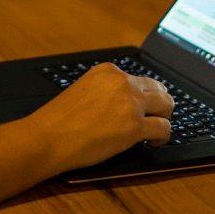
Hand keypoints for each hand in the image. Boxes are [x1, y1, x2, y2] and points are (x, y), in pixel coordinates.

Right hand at [25, 64, 174, 171]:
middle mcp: (123, 82)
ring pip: (166, 105)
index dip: (145, 95)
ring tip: (157, 130)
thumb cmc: (59, 120)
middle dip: (161, 104)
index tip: (145, 106)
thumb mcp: (83, 90)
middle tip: (156, 117)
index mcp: (109, 71)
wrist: (48, 137)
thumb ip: (105, 91)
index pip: (140, 79)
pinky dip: (163, 136)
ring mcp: (130, 104)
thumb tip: (122, 103)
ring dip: (165, 117)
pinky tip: (154, 142)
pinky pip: (163, 128)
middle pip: (158, 89)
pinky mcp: (134, 126)